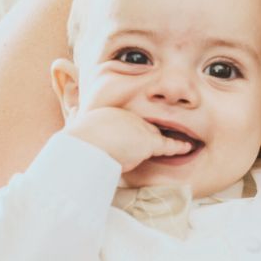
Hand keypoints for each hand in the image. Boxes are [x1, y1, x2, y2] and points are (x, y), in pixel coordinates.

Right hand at [64, 107, 191, 170]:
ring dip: (166, 141)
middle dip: (149, 134)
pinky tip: (187, 148)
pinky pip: (168, 146)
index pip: (126, 121)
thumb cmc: (75, 143)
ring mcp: (139, 128)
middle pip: (144, 127)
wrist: (83, 147)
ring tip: (177, 144)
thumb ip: (77, 119)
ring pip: (155, 135)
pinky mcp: (149, 142)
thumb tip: (73, 111)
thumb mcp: (76, 127)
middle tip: (156, 141)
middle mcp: (126, 116)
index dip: (132, 130)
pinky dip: (178, 147)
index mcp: (108, 113)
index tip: (132, 136)